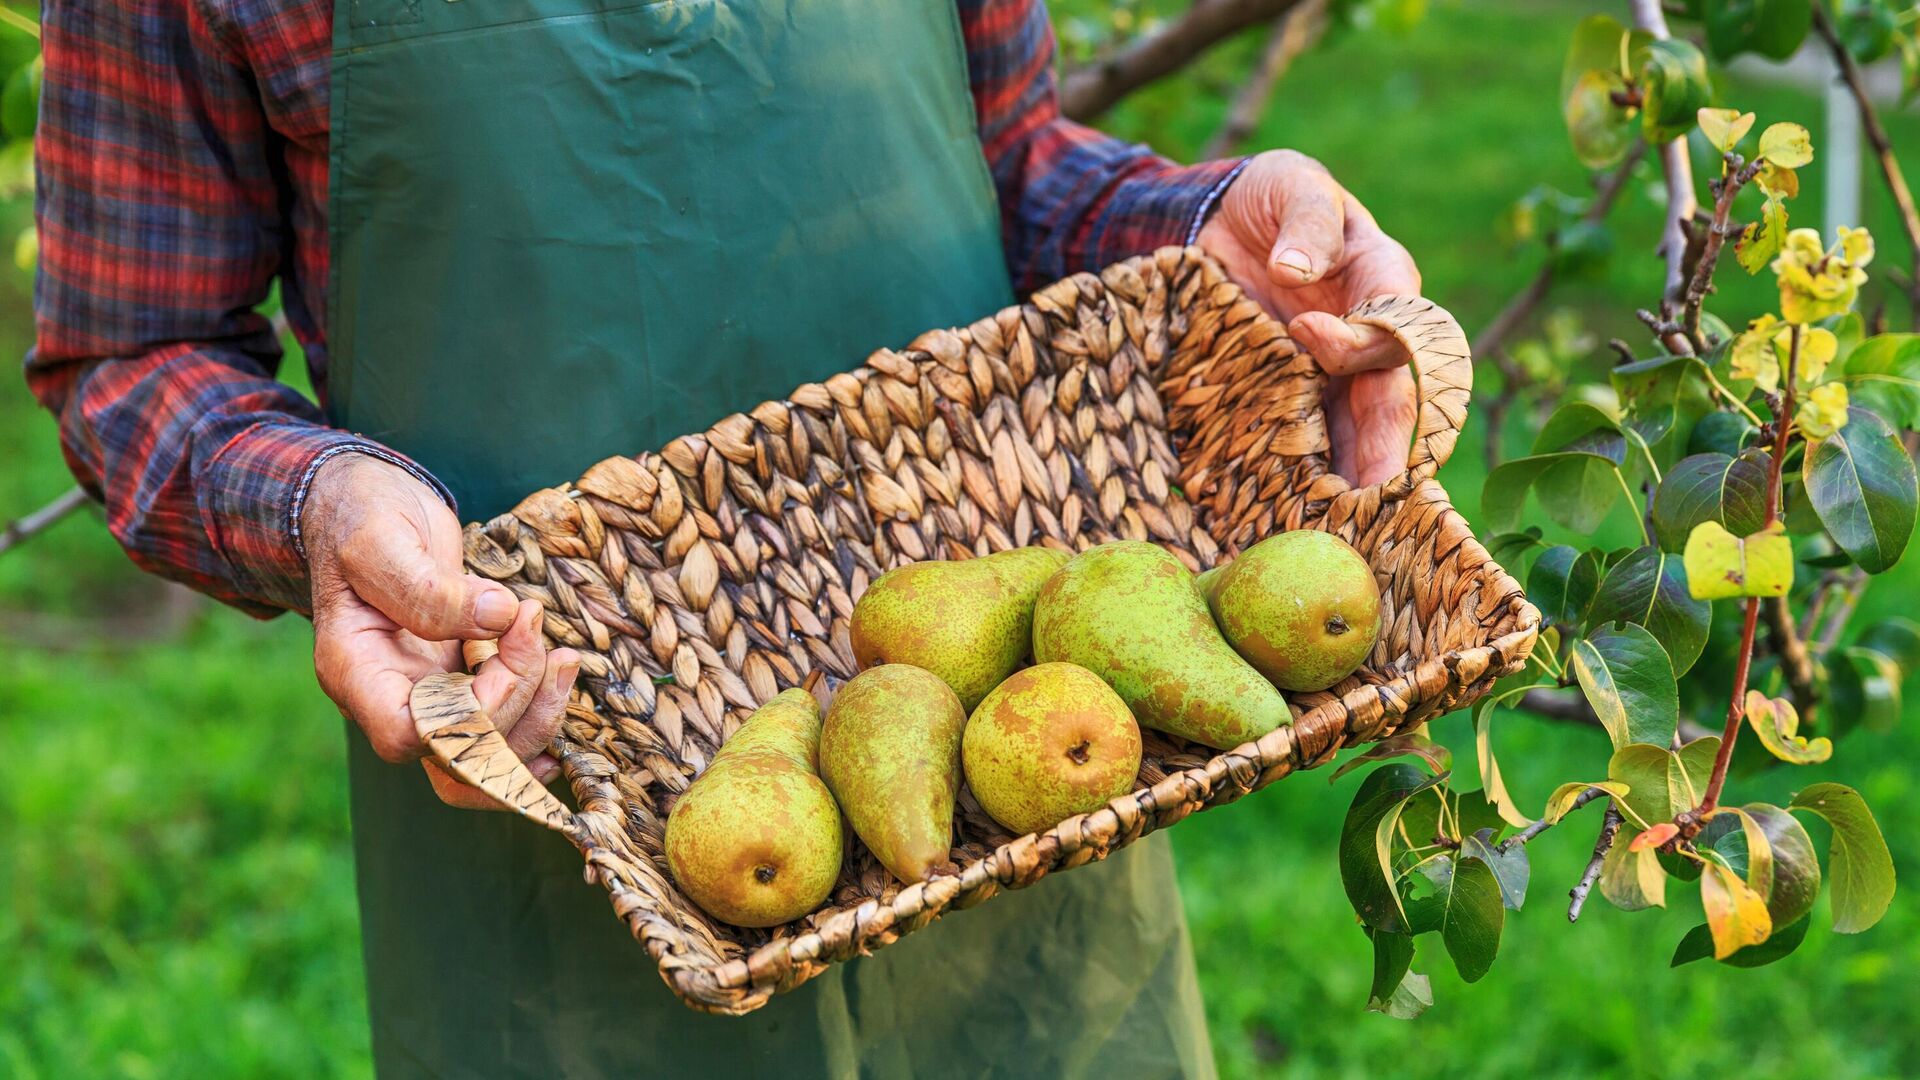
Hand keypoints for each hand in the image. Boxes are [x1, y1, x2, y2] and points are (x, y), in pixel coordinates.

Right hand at [303, 453, 578, 809]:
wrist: (367, 507)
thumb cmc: (361, 516)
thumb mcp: (381, 537)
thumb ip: (426, 586)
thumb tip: (499, 617)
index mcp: (355, 671)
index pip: (410, 735)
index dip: (473, 711)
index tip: (506, 639)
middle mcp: (389, 699)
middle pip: (461, 758)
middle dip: (521, 708)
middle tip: (541, 632)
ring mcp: (427, 698)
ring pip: (488, 759)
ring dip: (540, 717)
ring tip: (565, 656)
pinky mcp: (460, 686)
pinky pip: (502, 732)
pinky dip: (539, 715)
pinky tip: (560, 686)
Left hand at [1196, 149, 1423, 486]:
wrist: (1217, 221)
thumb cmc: (1269, 196)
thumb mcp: (1289, 184)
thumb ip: (1305, 219)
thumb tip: (1298, 267)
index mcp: (1383, 281)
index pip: (1394, 322)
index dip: (1358, 337)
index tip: (1305, 331)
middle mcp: (1369, 336)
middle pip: (1388, 399)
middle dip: (1384, 450)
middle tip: (1373, 501)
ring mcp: (1332, 375)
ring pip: (1355, 433)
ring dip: (1351, 481)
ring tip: (1341, 529)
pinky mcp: (1291, 396)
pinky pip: (1307, 440)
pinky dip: (1304, 476)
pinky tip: (1291, 515)